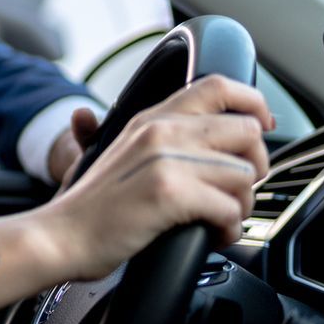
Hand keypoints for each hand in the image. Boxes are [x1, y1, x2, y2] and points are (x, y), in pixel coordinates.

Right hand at [33, 76, 272, 280]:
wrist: (60, 237)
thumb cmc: (93, 207)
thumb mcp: (124, 155)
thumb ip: (163, 141)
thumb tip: (213, 142)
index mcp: (152, 119)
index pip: (218, 86)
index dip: (253, 103)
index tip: (263, 126)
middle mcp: (160, 131)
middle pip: (246, 131)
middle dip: (255, 167)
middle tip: (235, 192)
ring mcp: (164, 159)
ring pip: (244, 175)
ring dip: (241, 206)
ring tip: (217, 220)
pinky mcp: (169, 192)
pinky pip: (230, 209)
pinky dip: (228, 230)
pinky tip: (209, 236)